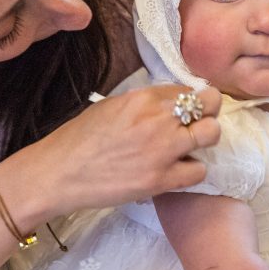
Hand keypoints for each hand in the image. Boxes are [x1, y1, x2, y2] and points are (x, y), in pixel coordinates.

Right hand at [1, 85, 221, 224]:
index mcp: (142, 98)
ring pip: (211, 135)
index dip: (191, 98)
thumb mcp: (111, 106)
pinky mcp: (160, 180)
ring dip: (204, 140)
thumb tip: (168, 104)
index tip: (188, 107)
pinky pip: (198, 171)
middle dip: (209, 112)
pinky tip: (177, 170)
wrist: (57, 174)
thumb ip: (143, 104)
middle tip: (198, 123)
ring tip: (189, 147)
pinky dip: (192, 170)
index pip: (187, 89)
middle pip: (209, 105)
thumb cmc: (78, 139)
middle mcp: (157, 120)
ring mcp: (162, 151)